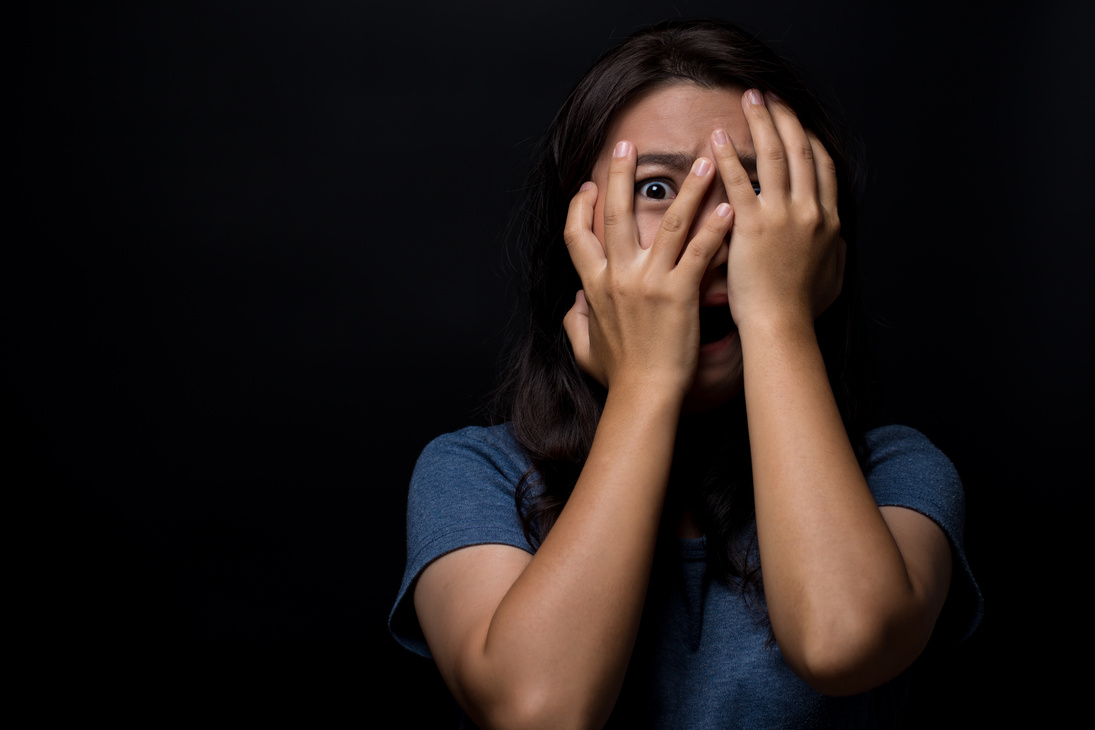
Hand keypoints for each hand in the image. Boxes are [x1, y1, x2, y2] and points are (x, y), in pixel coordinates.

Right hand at [562, 140, 731, 396]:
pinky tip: (731, 204)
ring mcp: (648, 282)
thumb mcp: (585, 348)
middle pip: (614, 214)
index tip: (588, 186)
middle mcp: (618, 276)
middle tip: (628, 146)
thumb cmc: (619, 376)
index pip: (576, 235)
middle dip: (620, 176)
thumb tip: (573, 304)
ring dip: (687, 188)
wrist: (643, 395)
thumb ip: (575, 322)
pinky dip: (715, 227)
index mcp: (594, 286)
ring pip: (667, 223)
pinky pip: (698, 251)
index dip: (579, 207)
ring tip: (704, 160)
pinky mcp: (679, 293)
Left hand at [711, 90, 844, 329]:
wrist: (782, 325)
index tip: (795, 121)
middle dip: (785, 118)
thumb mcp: (832, 276)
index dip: (808, 138)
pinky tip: (718, 136)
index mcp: (828, 219)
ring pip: (774, 156)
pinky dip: (729, 155)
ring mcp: (783, 215)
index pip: (822, 166)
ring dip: (762, 122)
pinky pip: (740, 180)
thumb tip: (837, 240)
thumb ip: (834, 251)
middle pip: (800, 150)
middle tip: (768, 96)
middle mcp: (810, 210)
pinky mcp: (753, 224)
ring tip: (749, 99)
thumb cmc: (802, 309)